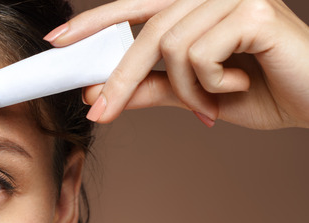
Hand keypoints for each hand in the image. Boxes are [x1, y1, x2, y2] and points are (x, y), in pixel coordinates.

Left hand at [45, 0, 308, 128]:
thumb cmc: (264, 91)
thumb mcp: (194, 94)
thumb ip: (152, 89)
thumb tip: (98, 93)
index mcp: (195, 4)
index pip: (135, 8)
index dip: (94, 22)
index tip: (57, 40)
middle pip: (145, 33)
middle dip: (119, 80)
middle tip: (99, 114)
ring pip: (170, 48)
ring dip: (187, 89)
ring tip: (216, 99)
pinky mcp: (253, 9)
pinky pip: (198, 55)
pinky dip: (210, 84)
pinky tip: (241, 84)